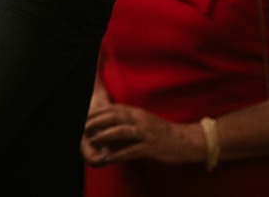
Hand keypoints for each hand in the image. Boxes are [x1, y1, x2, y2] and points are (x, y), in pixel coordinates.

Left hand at [82, 103, 203, 166]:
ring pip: (122, 132)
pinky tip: (109, 158)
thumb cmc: (161, 132)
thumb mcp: (143, 120)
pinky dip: (119, 154)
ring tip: (93, 140)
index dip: (97, 113)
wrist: (185, 140)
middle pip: (115, 117)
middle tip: (83, 127)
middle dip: (97, 121)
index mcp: (137, 113)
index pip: (113, 109)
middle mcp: (140, 120)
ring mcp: (146, 133)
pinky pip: (133, 150)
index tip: (85, 117)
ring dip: (105, 135)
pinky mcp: (151, 147)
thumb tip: (109, 122)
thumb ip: (127, 119)